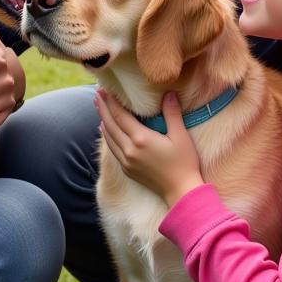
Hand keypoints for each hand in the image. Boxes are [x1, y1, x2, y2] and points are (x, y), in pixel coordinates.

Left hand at [96, 89, 204, 206]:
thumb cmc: (184, 162)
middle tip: (96, 93)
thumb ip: (172, 113)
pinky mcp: (127, 170)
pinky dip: (107, 137)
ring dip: (103, 121)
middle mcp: (129, 150)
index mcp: (140, 139)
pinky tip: (106, 130)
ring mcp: (126, 161)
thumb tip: (169, 93)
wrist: (181, 191)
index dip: (111, 102)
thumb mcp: (180, 135)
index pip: (120, 116)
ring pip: (109, 137)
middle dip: (103, 108)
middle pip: (110, 125)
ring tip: (99, 107)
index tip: (104, 89)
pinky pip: (112, 149)